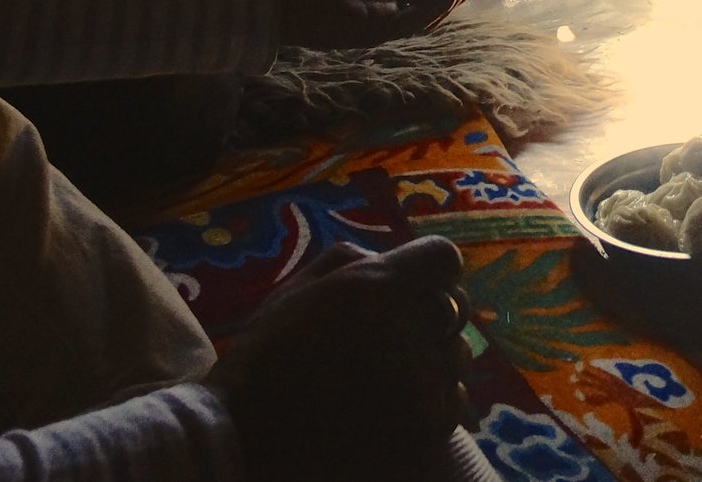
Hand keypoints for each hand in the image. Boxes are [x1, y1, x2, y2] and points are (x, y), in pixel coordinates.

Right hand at [206, 235, 473, 481]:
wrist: (244, 441)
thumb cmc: (264, 360)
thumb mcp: (295, 291)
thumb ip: (349, 261)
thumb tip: (387, 259)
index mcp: (379, 286)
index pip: (444, 260)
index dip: (427, 273)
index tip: (406, 291)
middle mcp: (410, 328)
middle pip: (455, 307)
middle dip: (428, 317)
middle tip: (388, 340)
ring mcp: (423, 382)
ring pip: (456, 357)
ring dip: (431, 361)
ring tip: (384, 379)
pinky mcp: (427, 430)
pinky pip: (452, 402)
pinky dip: (430, 403)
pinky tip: (391, 410)